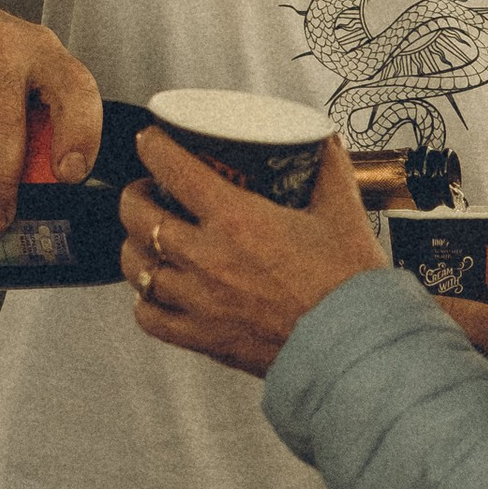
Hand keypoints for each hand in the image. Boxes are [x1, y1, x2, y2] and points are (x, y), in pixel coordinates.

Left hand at [121, 129, 384, 375]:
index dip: (153, 145)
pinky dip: (144, 300)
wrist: (352, 348)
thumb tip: (325, 144)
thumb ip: (331, 171)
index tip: (152, 140)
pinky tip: (156, 291)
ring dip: (134, 244)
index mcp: (237, 219)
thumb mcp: (344, 214)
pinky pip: (148, 316)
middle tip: (148, 189)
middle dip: (135, 194)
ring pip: (135, 264)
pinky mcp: (202, 337)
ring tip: (145, 238)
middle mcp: (206, 257)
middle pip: (138, 214)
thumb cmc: (349, 288)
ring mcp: (198, 300)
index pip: (172, 167)